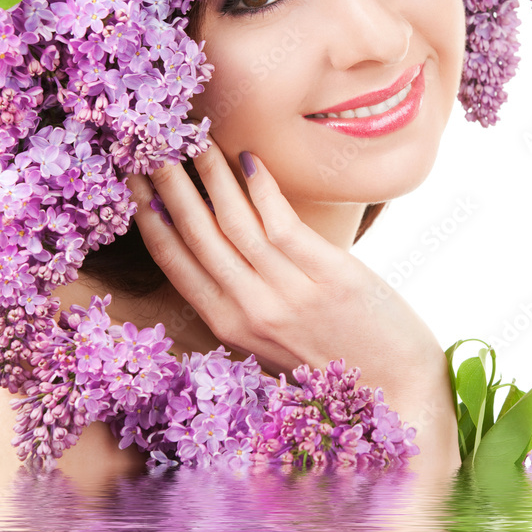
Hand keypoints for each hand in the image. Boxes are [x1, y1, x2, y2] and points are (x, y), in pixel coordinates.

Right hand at [126, 139, 452, 430]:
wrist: (398, 391)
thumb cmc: (334, 363)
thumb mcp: (272, 341)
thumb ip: (243, 302)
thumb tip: (222, 244)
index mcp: (229, 328)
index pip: (175, 263)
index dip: (149, 219)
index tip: (133, 183)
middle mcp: (250, 311)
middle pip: (196, 236)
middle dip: (168, 186)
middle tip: (152, 145)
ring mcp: (289, 294)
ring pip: (233, 223)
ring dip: (210, 177)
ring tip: (196, 141)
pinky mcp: (331, 277)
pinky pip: (281, 223)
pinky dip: (261, 188)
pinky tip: (248, 159)